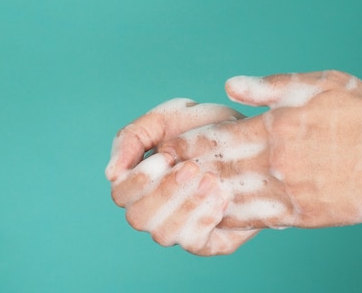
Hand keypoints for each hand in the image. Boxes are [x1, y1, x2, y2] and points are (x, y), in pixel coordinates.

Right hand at [106, 98, 258, 254]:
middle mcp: (155, 210)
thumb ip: (132, 137)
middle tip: (193, 168)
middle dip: (165, 193)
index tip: (167, 156)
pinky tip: (222, 198)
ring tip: (211, 181)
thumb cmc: (203, 124)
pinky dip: (204, 220)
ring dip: (186, 206)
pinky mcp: (209, 240)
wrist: (250, 136)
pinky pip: (195, 244)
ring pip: (164, 234)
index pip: (122, 194)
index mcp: (140, 182)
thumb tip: (110, 174)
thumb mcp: (165, 118)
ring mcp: (180, 227)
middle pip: (139, 218)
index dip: (140, 179)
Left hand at [150, 71, 361, 239]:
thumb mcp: (321, 83)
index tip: (165, 146)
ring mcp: (287, 192)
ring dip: (200, 199)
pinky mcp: (302, 215)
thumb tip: (229, 86)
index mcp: (275, 127)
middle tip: (157, 176)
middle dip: (183, 173)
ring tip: (175, 200)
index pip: (217, 138)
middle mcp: (274, 162)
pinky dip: (232, 221)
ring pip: (231, 199)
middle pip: (216, 170)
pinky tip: (215, 221)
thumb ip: (271, 86)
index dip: (187, 143)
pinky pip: (258, 221)